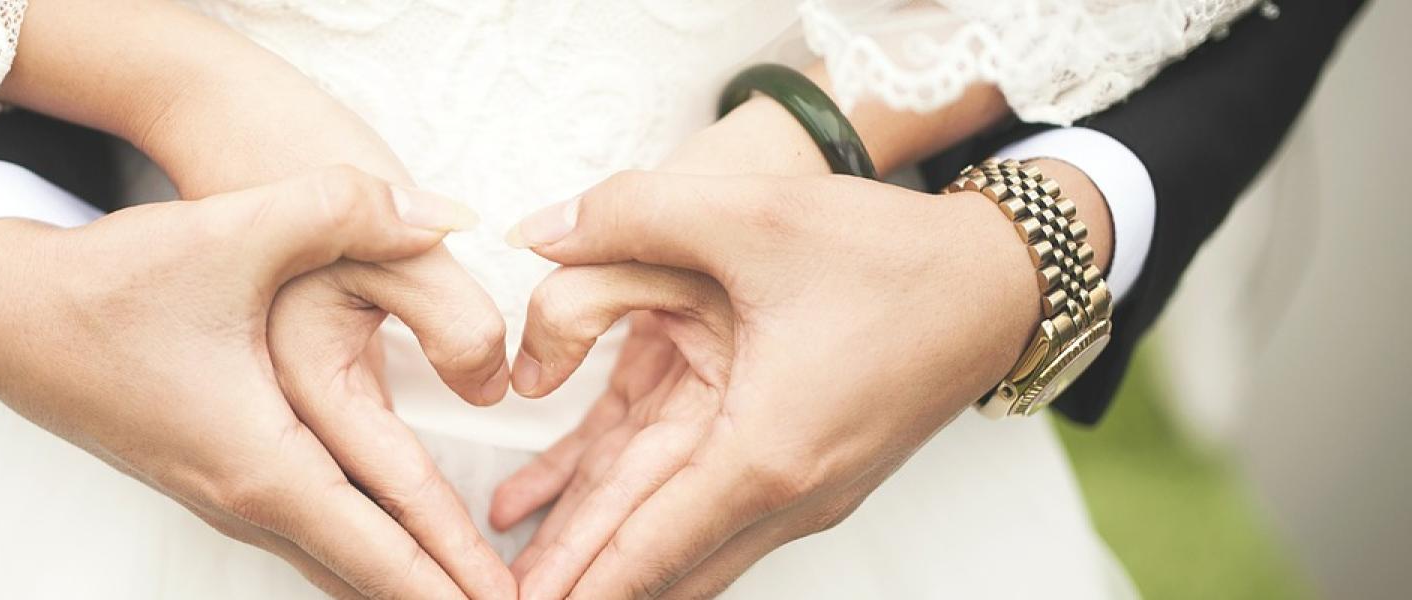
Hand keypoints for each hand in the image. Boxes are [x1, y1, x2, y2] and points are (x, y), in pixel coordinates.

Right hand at [0, 167, 510, 599]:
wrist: (9, 313)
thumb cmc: (114, 281)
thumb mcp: (236, 229)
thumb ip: (349, 207)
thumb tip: (448, 215)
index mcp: (263, 460)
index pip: (380, 548)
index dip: (451, 579)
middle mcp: (244, 497)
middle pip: (362, 576)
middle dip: (438, 597)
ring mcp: (223, 496)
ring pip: (331, 561)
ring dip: (400, 582)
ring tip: (465, 595)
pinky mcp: (211, 477)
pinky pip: (305, 536)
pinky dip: (360, 555)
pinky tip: (389, 554)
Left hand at [499, 171, 1064, 598]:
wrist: (999, 282)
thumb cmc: (888, 254)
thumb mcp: (751, 211)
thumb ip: (630, 213)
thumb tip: (533, 233)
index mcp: (764, 450)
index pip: (649, 546)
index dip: (582, 582)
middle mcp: (787, 495)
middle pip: (665, 570)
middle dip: (586, 589)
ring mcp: (805, 495)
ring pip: (691, 555)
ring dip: (617, 569)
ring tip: (546, 585)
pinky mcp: (812, 477)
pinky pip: (717, 523)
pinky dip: (656, 535)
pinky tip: (599, 528)